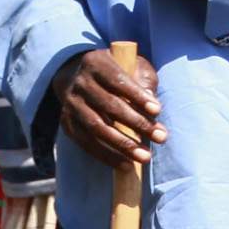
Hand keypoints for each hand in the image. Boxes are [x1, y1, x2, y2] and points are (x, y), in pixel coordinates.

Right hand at [55, 44, 162, 170]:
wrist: (77, 76)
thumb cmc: (115, 73)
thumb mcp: (131, 66)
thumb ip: (143, 82)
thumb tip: (153, 110)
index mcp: (96, 63)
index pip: (117, 80)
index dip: (137, 95)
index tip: (157, 110)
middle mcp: (80, 83)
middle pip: (108, 105)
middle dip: (137, 123)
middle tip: (161, 138)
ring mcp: (71, 104)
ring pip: (96, 127)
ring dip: (122, 145)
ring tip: (145, 157)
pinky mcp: (67, 123)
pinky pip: (86, 143)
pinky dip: (106, 155)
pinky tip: (125, 164)